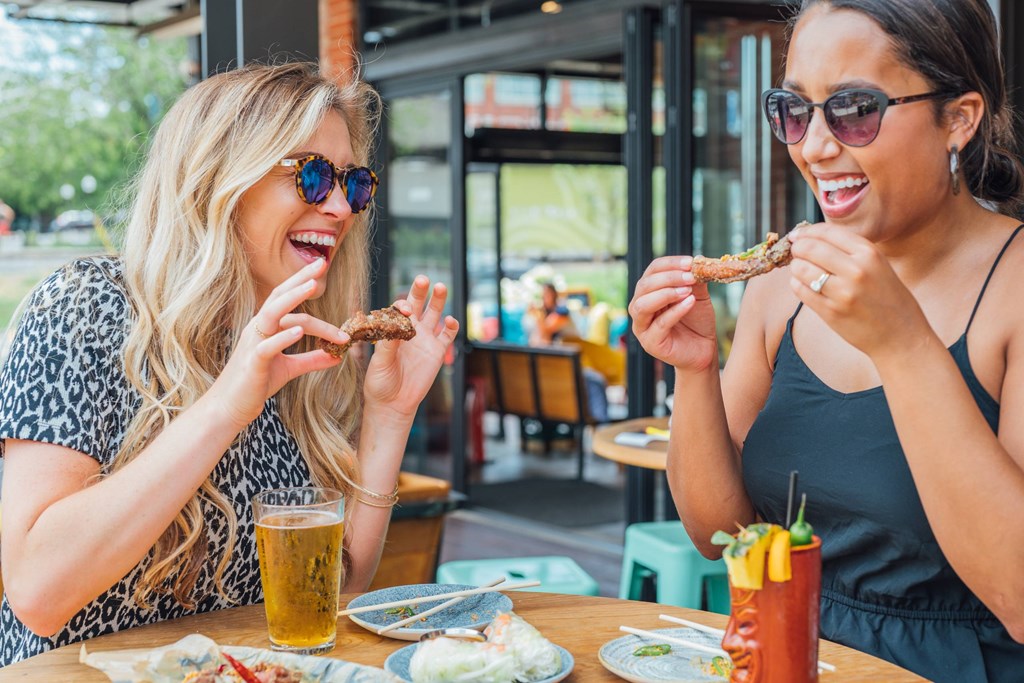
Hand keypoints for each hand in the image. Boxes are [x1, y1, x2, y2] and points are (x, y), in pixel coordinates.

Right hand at [209, 258, 348, 428]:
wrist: (230, 407)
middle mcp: (258, 328)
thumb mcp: (289, 368)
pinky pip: (267, 346)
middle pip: (279, 296)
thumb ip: (311, 359)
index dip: (302, 280)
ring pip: (272, 313)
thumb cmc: (256, 383)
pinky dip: (283, 338)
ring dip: (293, 298)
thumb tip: (336, 356)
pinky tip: (299, 332)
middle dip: (300, 278)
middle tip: (321, 262)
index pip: (285, 297)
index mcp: (265, 326)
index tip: (322, 266)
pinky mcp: (253, 363)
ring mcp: (253, 343)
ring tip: (313, 285)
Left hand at [362, 275, 458, 420]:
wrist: (393, 403)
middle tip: (423, 279)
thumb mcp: (380, 363)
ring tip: (441, 287)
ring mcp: (425, 340)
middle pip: (417, 304)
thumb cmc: (380, 382)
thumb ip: (388, 345)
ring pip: (434, 314)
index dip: (402, 306)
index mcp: (393, 330)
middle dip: (420, 291)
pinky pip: (447, 335)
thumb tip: (394, 327)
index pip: (399, 310)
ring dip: (438, 300)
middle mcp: (410, 331)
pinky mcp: (438, 352)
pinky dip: (451, 326)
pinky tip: (450, 320)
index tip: (405, 310)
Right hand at [628, 256, 717, 372]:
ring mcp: (642, 326)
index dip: (669, 264)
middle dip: (669, 278)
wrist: (703, 349)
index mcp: (648, 292)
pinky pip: (660, 324)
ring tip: (687, 290)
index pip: (652, 271)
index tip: (690, 262)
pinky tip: (689, 303)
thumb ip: (695, 280)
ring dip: (666, 293)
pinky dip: (675, 311)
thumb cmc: (697, 322)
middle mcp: (640, 307)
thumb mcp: (697, 295)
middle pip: (644, 286)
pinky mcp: (650, 343)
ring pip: (643, 305)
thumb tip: (697, 261)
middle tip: (690, 276)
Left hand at [788, 223, 930, 356]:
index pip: (827, 232)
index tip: (797, 234)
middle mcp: (856, 270)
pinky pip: (800, 290)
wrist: (901, 336)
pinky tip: (804, 285)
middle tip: (796, 252)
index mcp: (869, 254)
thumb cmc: (888, 298)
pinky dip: (797, 284)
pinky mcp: (830, 311)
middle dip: (797, 248)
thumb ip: (849, 251)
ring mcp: (842, 292)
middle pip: (809, 248)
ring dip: (796, 267)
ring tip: (802, 270)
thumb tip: (811, 237)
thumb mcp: (878, 265)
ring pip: (800, 268)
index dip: (806, 231)